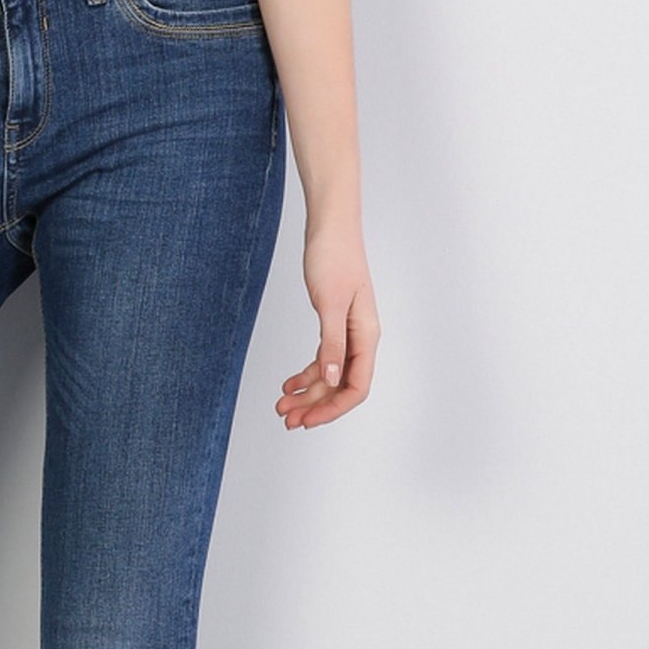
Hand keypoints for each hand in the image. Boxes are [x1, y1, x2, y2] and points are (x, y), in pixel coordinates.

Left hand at [277, 226, 378, 429]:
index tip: (307, 420)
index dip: (333, 408)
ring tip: (281, 404)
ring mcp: (347, 332)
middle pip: (341, 386)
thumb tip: (333, 379)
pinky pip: (323, 358)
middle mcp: (360, 338)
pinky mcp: (334, 323)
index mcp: (366, 336)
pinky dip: (306, 373)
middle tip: (286, 418)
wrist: (329, 228)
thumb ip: (332, 343)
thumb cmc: (333, 258)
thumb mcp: (330, 303)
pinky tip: (288, 382)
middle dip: (315, 405)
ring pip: (330, 374)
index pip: (357, 387)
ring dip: (307, 392)